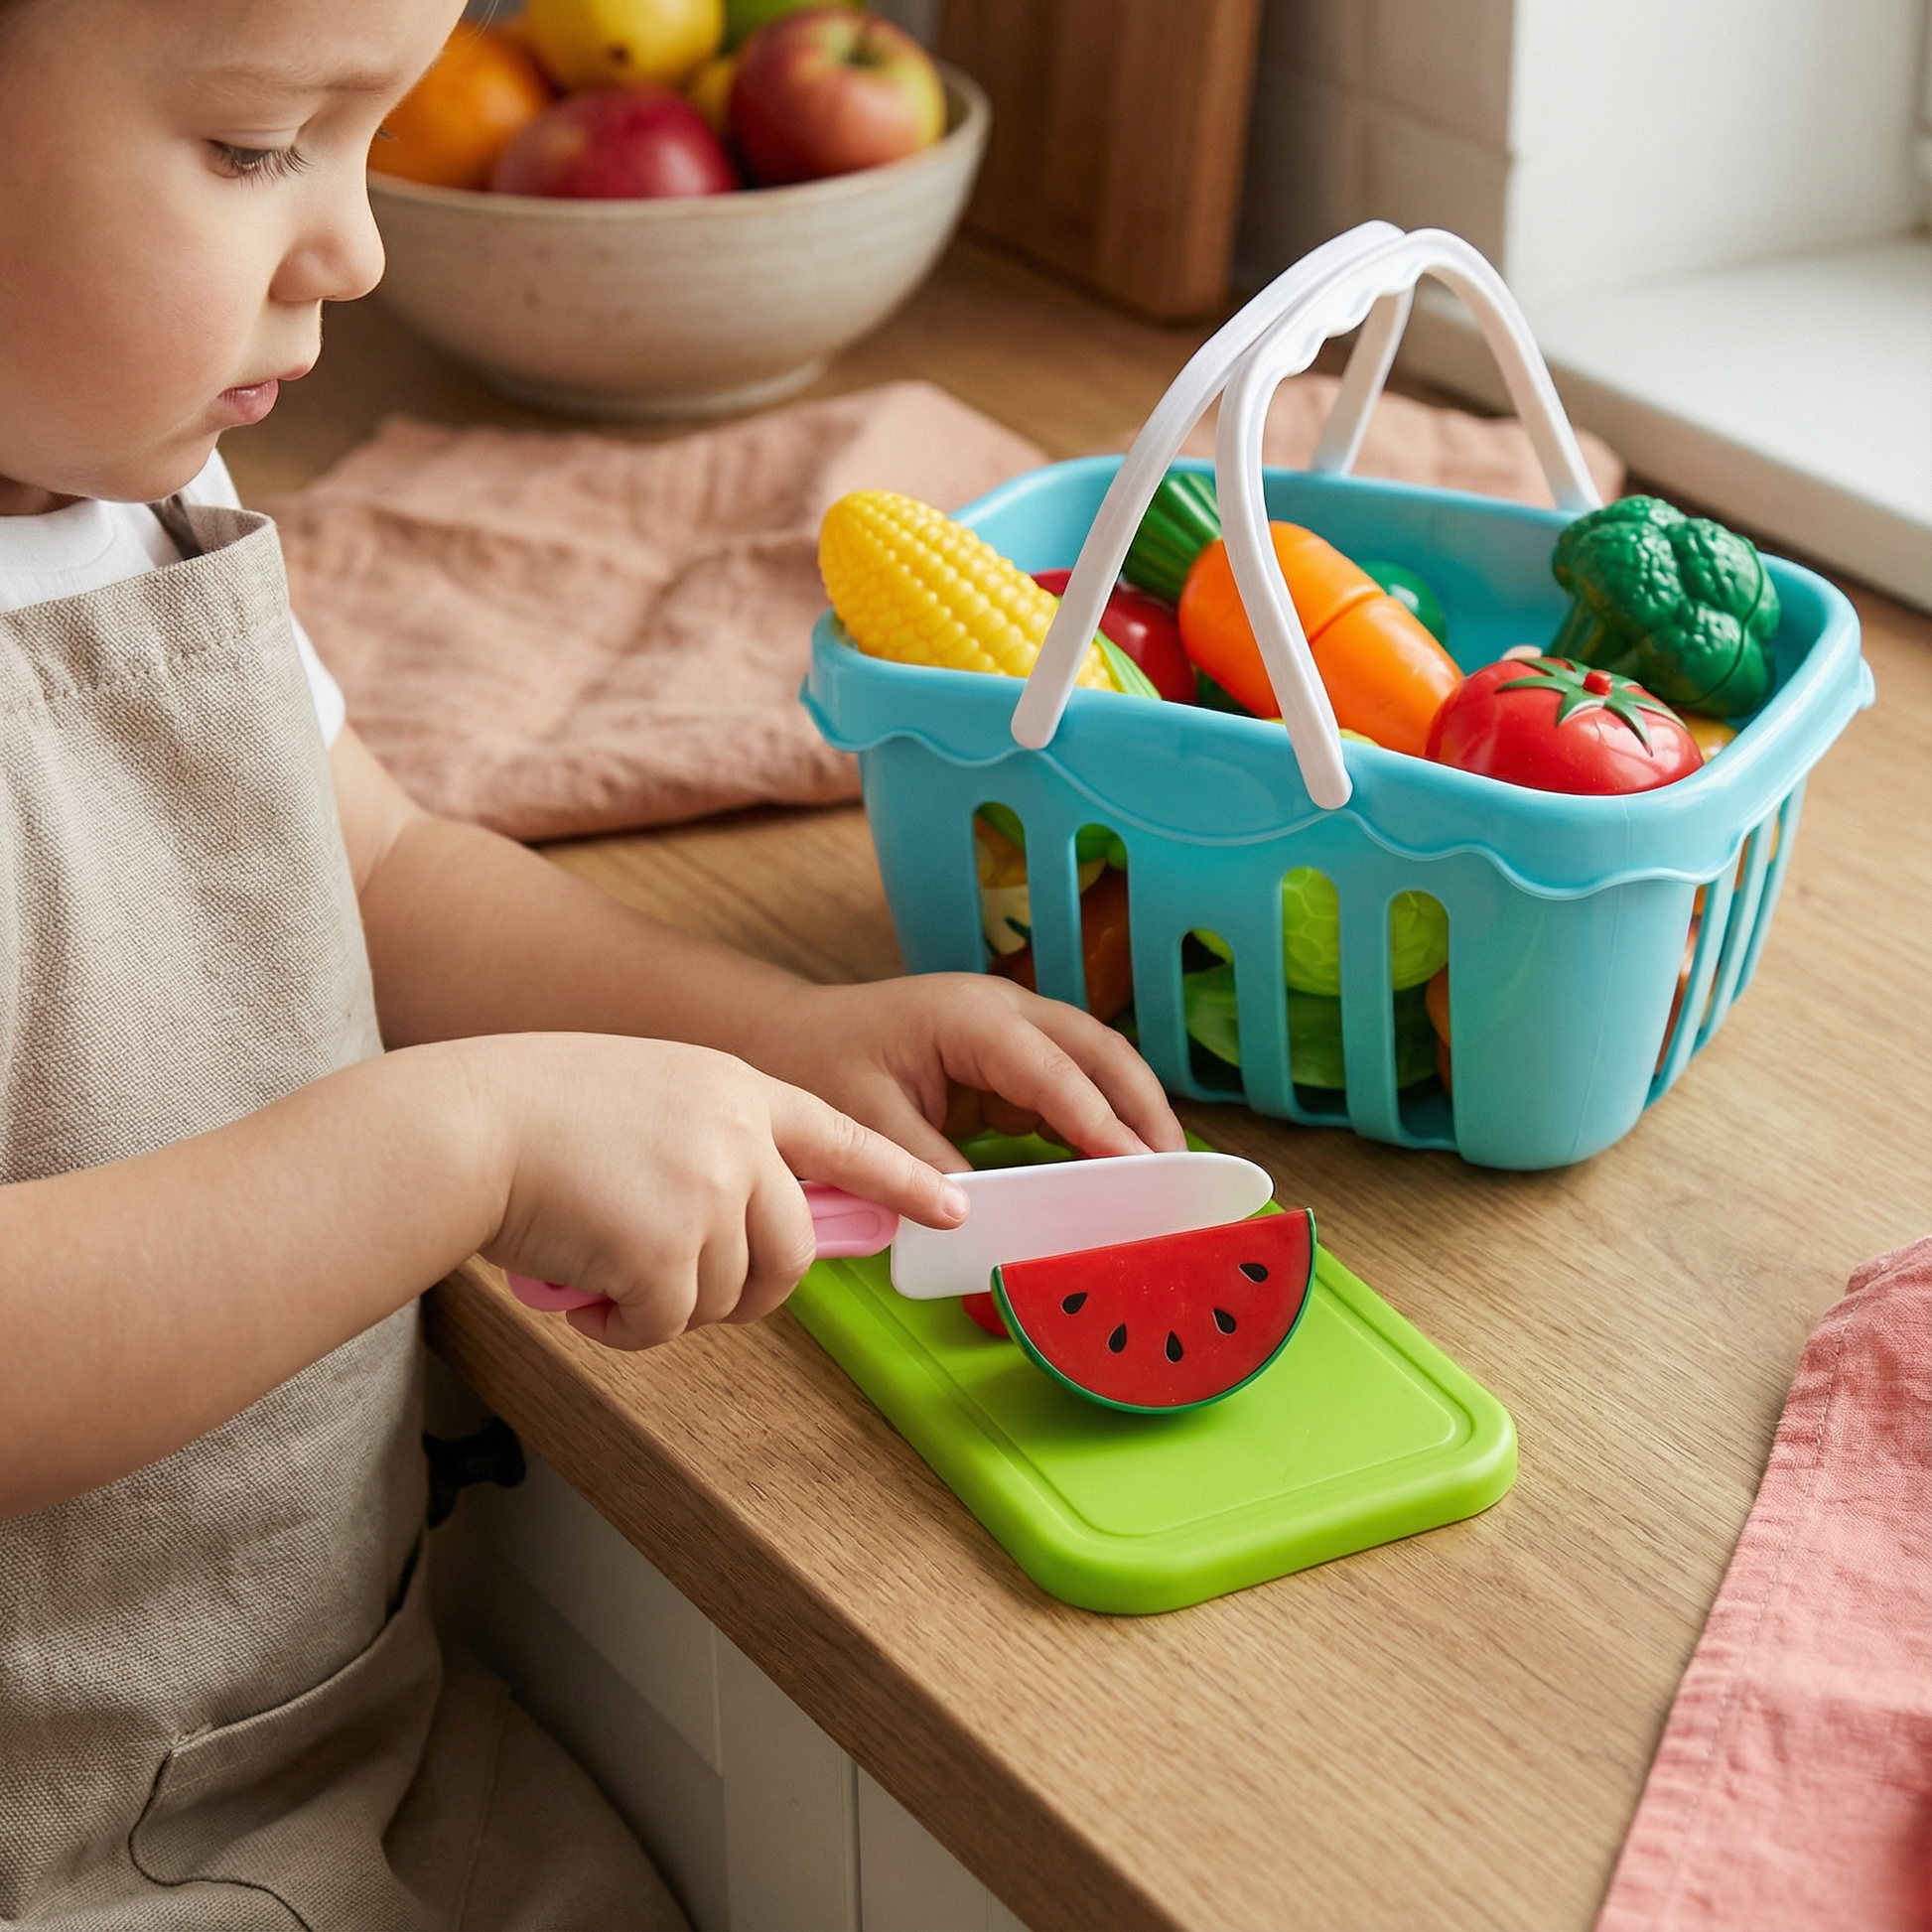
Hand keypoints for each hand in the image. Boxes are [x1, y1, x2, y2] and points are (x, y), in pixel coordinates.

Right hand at [460, 1034, 965, 1350]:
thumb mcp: (646, 1098)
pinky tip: (580, 1289)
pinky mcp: (670, 1250)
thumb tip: (745, 1238)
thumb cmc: (530, 1115)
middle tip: (680, 1293)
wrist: (463, 1126)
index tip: (952, 1206)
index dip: (900, 1178)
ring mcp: (710, 1190)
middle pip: (793, 1251)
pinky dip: (624, 1328)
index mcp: (735, 1088)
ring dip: (668, 1307)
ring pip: (730, 1297)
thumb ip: (711, 1148)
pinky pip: (670, 1326)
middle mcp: (739, 1136)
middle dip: (749, 1291)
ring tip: (603, 1269)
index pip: (843, 1136)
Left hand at [741, 975, 1185, 1172]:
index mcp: (970, 1018)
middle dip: (1143, 1108)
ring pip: (1096, 1063)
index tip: (1137, 1169)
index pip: (1052, 1071)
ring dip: (1133, 1113)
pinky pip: (1071, 1085)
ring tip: (1167, 1176)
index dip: (1098, 1121)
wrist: (792, 1035)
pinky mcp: (1012, 1057)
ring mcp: (1013, 1028)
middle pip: (1099, 1051)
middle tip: (1179, 1172)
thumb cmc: (821, 1064)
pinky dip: (1101, 1121)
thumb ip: (923, 1166)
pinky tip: (1121, 1168)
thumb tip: (979, 1217)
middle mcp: (1004, 1011)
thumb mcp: (864, 1120)